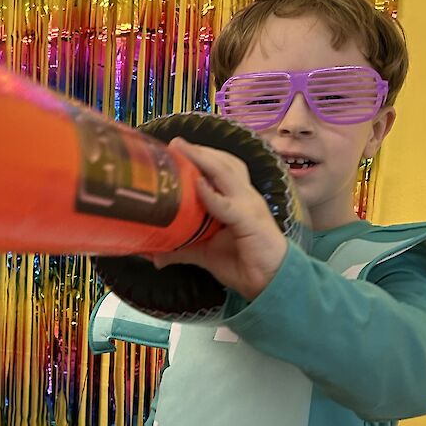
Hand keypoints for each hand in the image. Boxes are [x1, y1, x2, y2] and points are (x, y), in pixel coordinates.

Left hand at [153, 138, 288, 299]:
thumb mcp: (205, 254)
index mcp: (237, 199)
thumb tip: (154, 255)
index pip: (220, 168)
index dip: (200, 156)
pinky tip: (198, 186)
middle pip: (224, 163)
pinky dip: (212, 194)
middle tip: (176, 143)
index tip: (176, 147)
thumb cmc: (244, 263)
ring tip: (184, 151)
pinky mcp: (251, 222)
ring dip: (205, 160)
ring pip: (228, 173)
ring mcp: (250, 206)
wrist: (271, 283)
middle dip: (200, 151)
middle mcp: (245, 196)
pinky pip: (229, 205)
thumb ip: (183, 249)